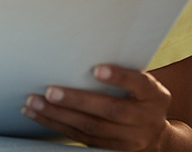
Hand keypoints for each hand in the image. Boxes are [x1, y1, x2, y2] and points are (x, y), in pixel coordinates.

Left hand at [22, 65, 174, 150]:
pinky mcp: (111, 150)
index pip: (139, 83)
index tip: (97, 70)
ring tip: (34, 102)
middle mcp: (145, 119)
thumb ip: (123, 71)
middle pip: (110, 110)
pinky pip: (81, 138)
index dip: (119, 77)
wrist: (158, 138)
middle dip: (77, 101)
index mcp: (154, 96)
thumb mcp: (144, 85)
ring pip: (90, 128)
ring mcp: (128, 139)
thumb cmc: (141, 98)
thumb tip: (83, 49)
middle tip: (50, 91)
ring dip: (58, 115)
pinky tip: (38, 115)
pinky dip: (56, 125)